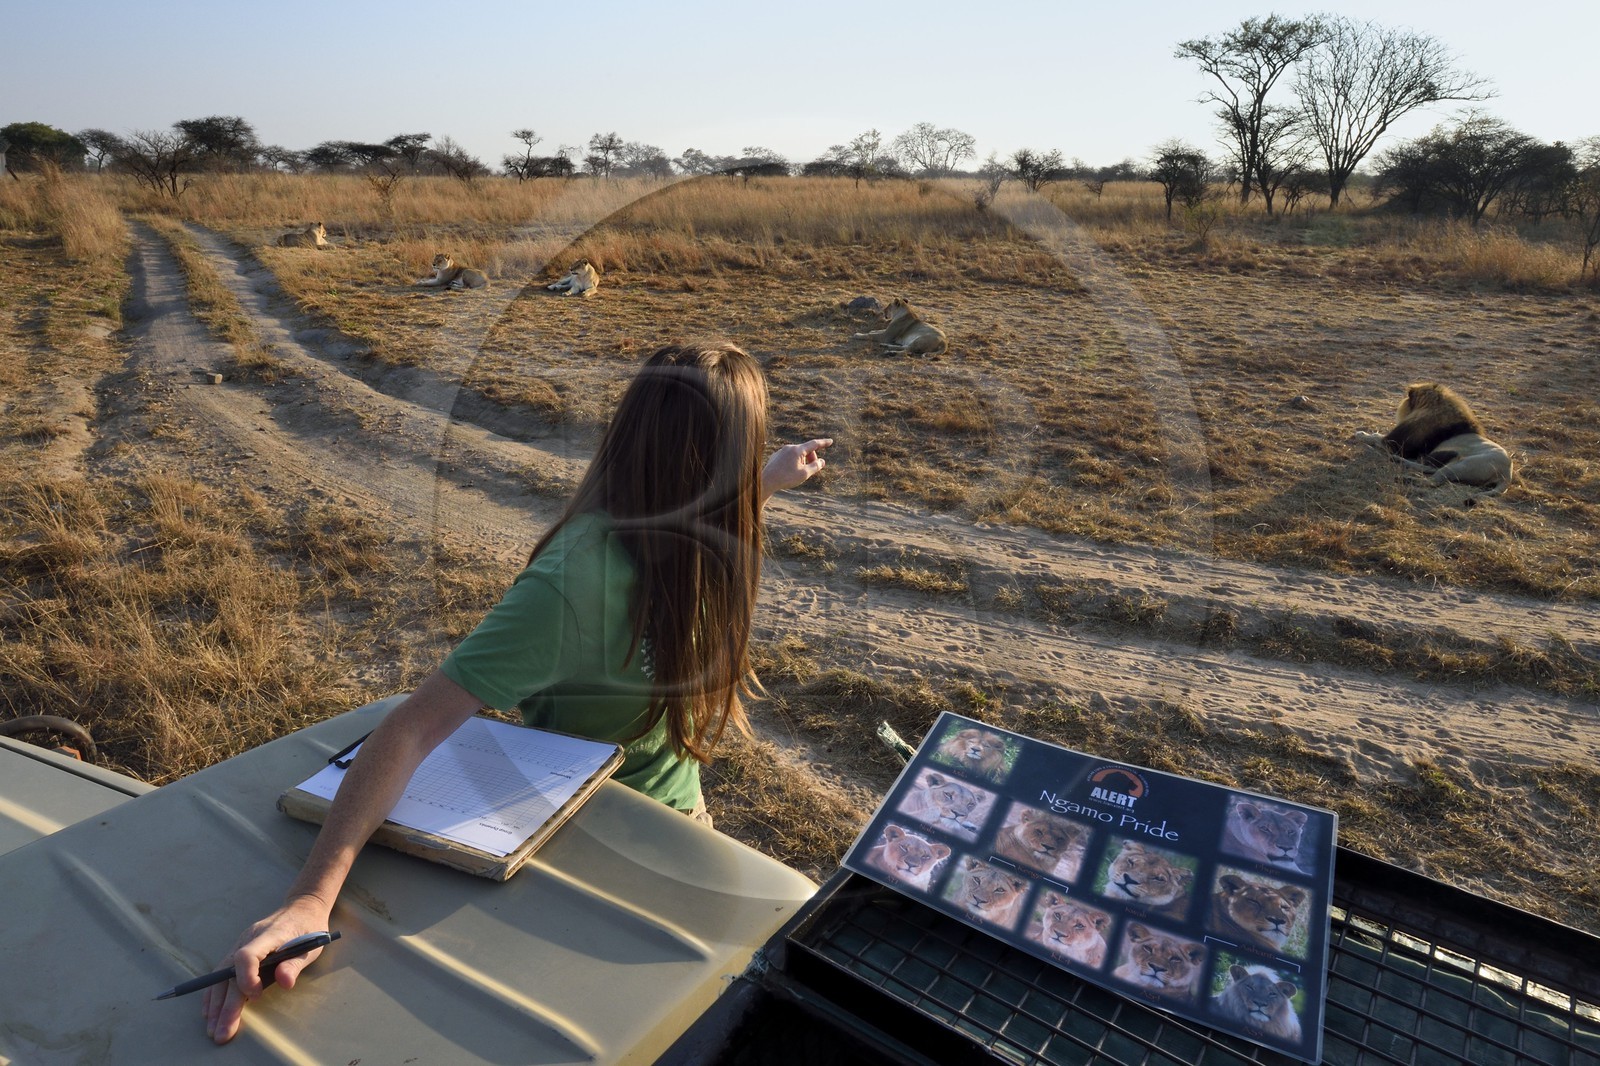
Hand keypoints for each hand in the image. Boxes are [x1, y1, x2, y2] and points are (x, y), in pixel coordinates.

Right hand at [202, 895, 331, 1044]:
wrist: (302, 908)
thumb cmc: (309, 928)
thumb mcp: (312, 945)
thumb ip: (295, 963)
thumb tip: (285, 983)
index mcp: (269, 934)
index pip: (247, 955)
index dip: (247, 978)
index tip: (255, 996)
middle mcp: (249, 938)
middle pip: (230, 973)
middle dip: (225, 1005)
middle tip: (222, 1032)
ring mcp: (241, 943)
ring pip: (221, 975)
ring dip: (215, 1003)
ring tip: (212, 1028)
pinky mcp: (238, 950)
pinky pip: (221, 973)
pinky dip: (214, 992)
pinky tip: (209, 1010)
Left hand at [761, 438, 832, 501]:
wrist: (766, 481)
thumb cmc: (786, 478)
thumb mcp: (805, 474)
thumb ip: (815, 466)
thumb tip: (822, 461)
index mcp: (797, 450)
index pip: (814, 444)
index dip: (823, 443)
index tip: (830, 441)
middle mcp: (789, 447)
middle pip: (806, 450)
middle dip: (812, 458)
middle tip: (812, 470)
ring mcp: (782, 451)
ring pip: (797, 454)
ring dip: (802, 461)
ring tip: (798, 473)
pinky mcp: (776, 456)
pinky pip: (789, 457)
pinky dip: (794, 462)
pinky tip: (789, 473)